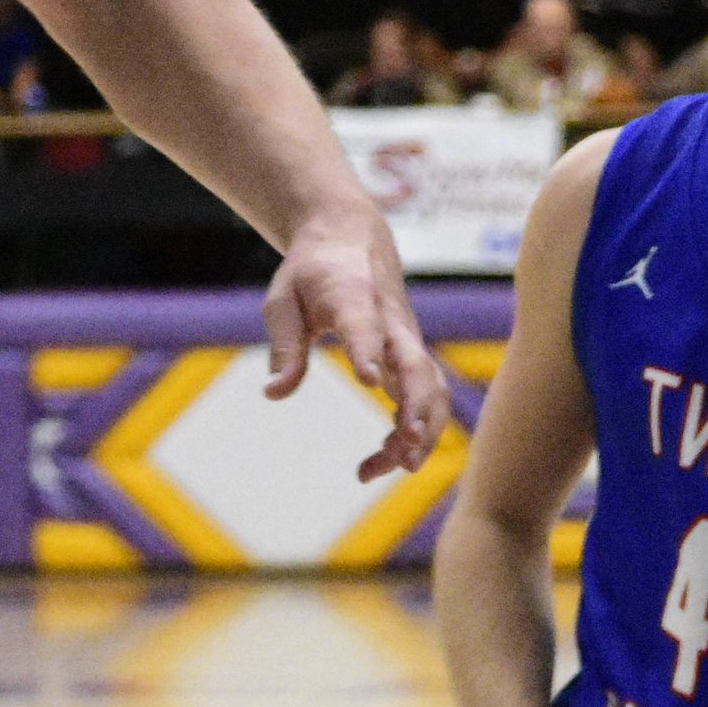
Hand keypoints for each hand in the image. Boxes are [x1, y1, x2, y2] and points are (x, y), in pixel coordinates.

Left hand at [264, 207, 451, 478]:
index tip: (368, 380)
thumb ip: (284, 346)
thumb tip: (274, 393)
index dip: (367, 350)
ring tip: (400, 467)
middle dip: (417, 406)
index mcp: (353, 297)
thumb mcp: (283, 300)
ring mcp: (407, 340)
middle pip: (416, 365)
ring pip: (432, 387)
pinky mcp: (411, 357)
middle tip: (405, 445)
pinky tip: (389, 459)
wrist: (349, 240)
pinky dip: (416, 429)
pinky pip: (426, 396)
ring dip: (425, 428)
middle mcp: (390, 322)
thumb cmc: (309, 273)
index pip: (365, 326)